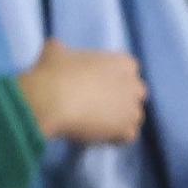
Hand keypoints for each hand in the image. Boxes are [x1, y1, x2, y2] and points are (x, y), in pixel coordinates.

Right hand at [18, 40, 147, 144]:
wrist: (52, 99)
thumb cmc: (54, 72)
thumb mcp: (55, 52)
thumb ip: (61, 50)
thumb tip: (54, 49)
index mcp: (123, 63)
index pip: (129, 71)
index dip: (114, 80)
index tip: (97, 87)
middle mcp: (134, 84)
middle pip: (135, 94)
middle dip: (121, 100)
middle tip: (98, 107)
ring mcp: (133, 108)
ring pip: (134, 117)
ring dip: (120, 121)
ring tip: (98, 125)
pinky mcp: (126, 129)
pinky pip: (128, 136)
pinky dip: (117, 138)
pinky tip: (99, 137)